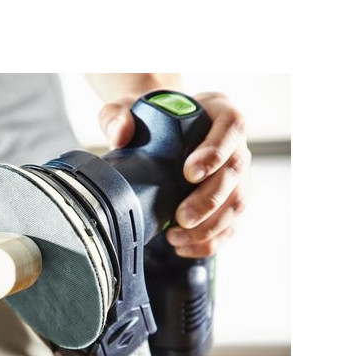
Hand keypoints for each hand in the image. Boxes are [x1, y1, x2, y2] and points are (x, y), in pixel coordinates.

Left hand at [97, 92, 250, 257]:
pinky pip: (231, 225)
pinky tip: (183, 247)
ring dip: (211, 226)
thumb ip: (117, 116)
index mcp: (218, 112)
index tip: (189, 173)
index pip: (232, 126)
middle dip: (210, 199)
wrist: (156, 133)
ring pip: (238, 202)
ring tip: (176, 237)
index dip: (216, 151)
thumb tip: (120, 135)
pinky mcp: (231, 200)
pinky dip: (210, 241)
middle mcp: (235, 143)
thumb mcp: (126, 108)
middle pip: (236, 171)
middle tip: (182, 217)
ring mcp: (237, 174)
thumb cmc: (148, 118)